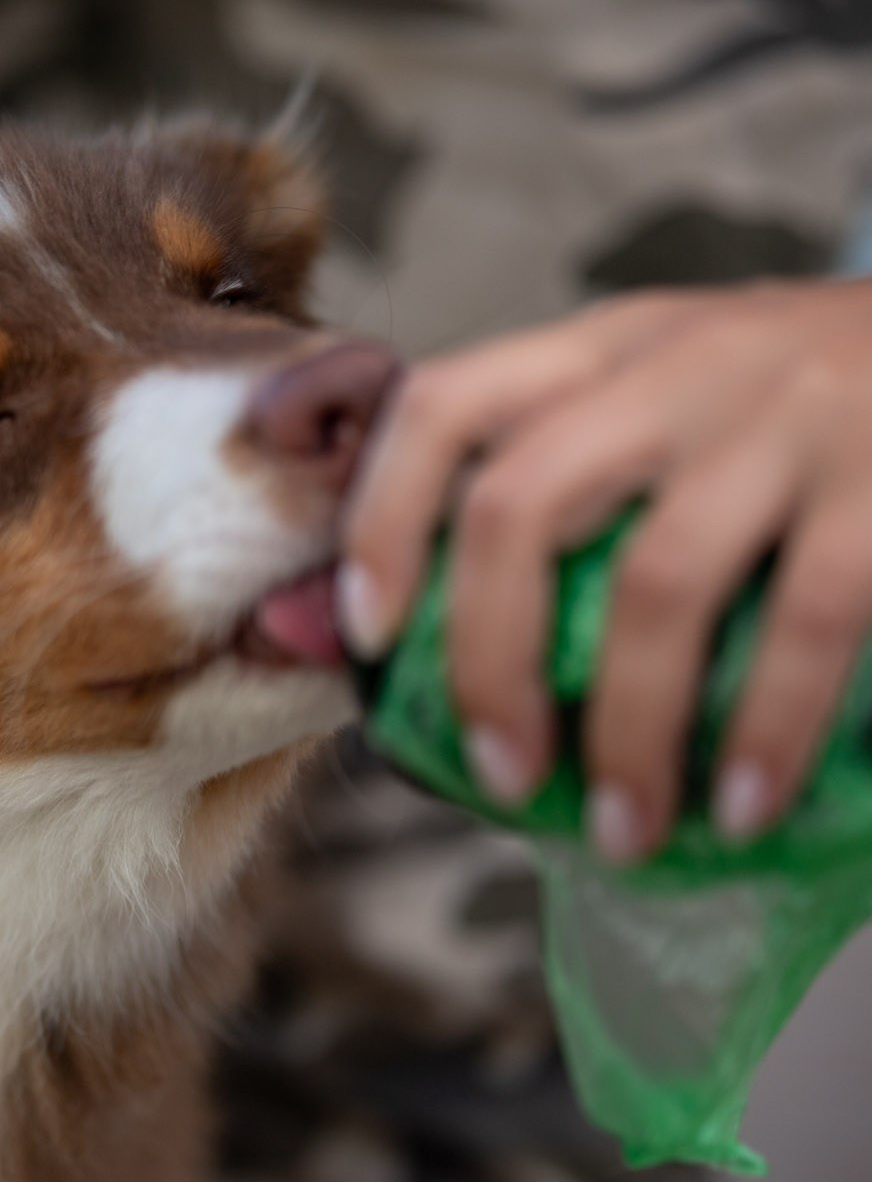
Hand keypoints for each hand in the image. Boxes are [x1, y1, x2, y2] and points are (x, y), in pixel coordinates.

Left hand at [339, 280, 871, 862]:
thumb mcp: (672, 394)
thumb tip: (415, 645)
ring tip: (622, 832)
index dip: (381, 520)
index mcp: (602, 348)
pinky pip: (812, 620)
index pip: (441, 404)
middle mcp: (678, 366)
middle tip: (498, 773)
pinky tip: (739, 806)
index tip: (369, 633)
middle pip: (518, 504)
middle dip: (487, 659)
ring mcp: (789, 418)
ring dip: (623, 729)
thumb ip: (568, 481)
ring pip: (656, 580)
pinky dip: (765, 730)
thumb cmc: (802, 406)